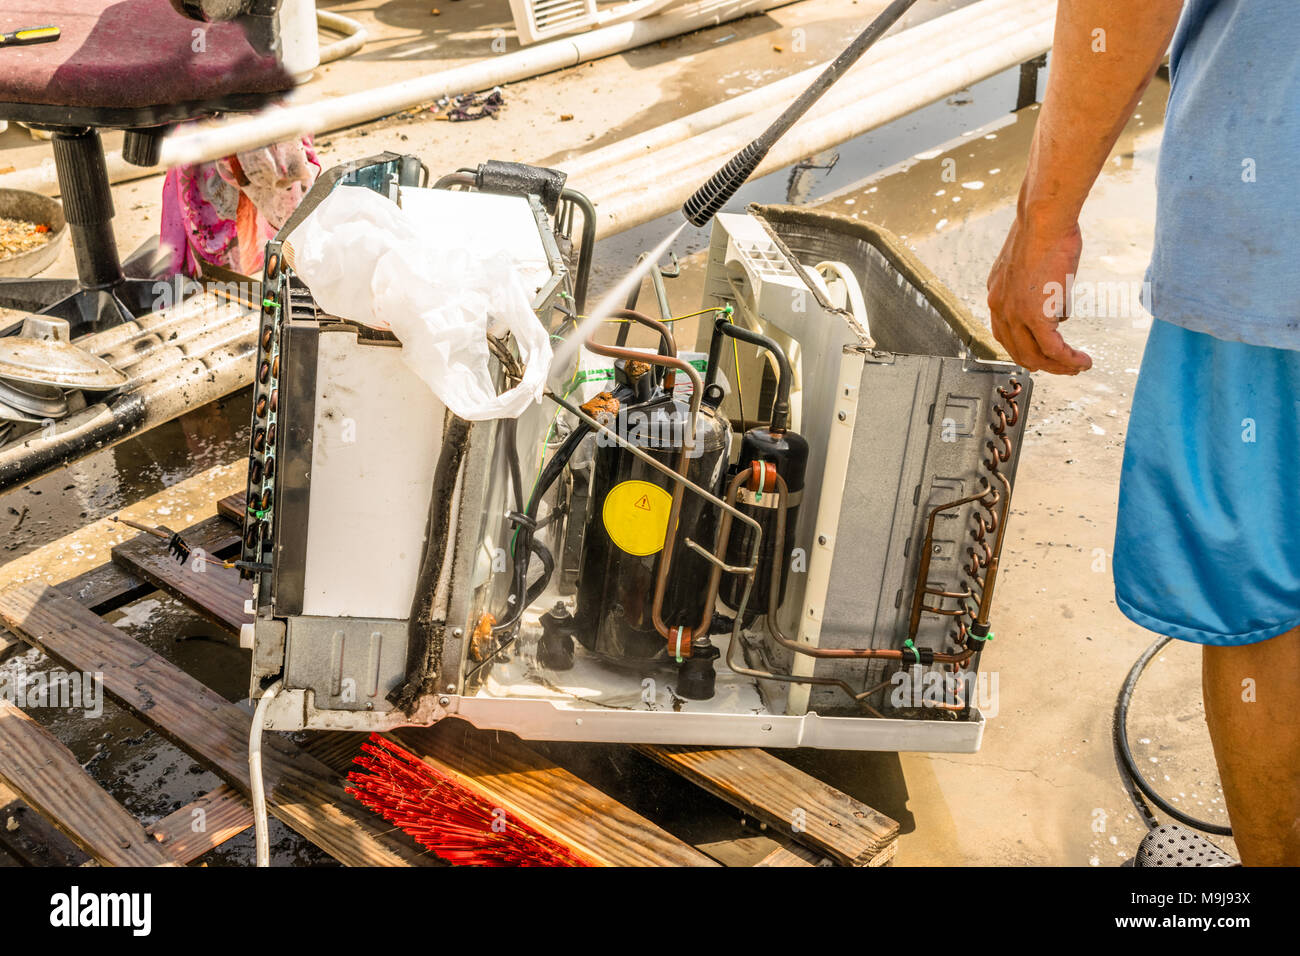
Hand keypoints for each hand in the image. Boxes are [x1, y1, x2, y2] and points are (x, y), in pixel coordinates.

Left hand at [987, 214, 1091, 374]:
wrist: (1044, 218)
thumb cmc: (1046, 231)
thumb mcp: (1037, 267)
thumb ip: (1043, 292)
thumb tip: (1058, 313)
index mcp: (996, 295)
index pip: (1006, 335)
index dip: (1027, 348)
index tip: (1045, 354)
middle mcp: (999, 308)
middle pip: (1018, 351)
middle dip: (1044, 364)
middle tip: (1065, 367)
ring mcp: (1014, 314)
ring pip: (1034, 356)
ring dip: (1059, 366)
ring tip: (1078, 366)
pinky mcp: (1034, 315)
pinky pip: (1052, 349)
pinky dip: (1069, 360)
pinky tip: (1083, 361)